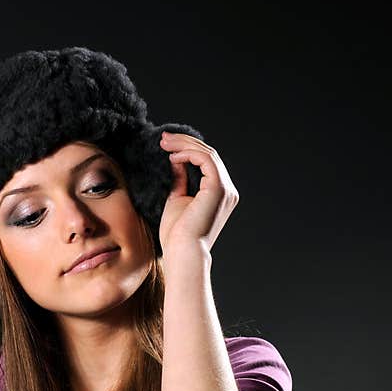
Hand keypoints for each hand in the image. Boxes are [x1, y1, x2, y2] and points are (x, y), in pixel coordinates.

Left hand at [158, 132, 238, 253]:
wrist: (182, 252)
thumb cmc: (177, 234)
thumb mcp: (177, 199)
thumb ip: (180, 179)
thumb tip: (176, 160)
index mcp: (220, 194)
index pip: (207, 163)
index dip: (188, 149)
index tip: (166, 145)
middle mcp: (228, 191)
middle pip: (209, 155)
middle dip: (185, 143)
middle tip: (164, 138)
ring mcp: (226, 190)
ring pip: (208, 154)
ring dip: (185, 145)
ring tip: (165, 143)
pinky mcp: (218, 189)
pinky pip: (206, 160)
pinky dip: (188, 154)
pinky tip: (172, 157)